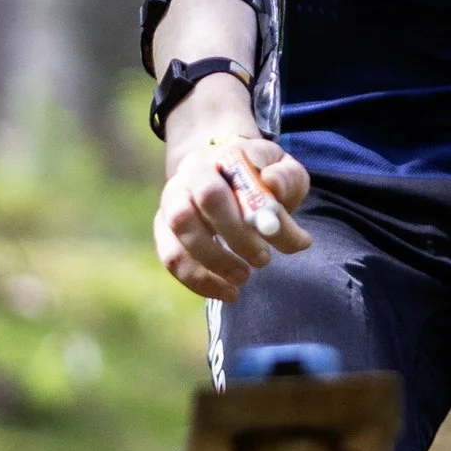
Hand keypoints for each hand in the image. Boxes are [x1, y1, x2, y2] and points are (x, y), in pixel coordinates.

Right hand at [153, 111, 312, 301]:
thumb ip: (286, 178)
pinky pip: (172, 259)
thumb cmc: (263, 175)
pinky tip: (227, 292)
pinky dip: (200, 282)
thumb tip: (272, 185)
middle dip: (232, 240)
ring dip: (213, 266)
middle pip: (194, 211)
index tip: (274, 233)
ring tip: (244, 278)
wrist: (230, 173)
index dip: (245, 215)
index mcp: (216, 158)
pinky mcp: (165, 230)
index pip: (223, 186)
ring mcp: (171, 203)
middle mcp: (187, 177)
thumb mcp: (285, 170)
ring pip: (178, 240)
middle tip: (262, 259)